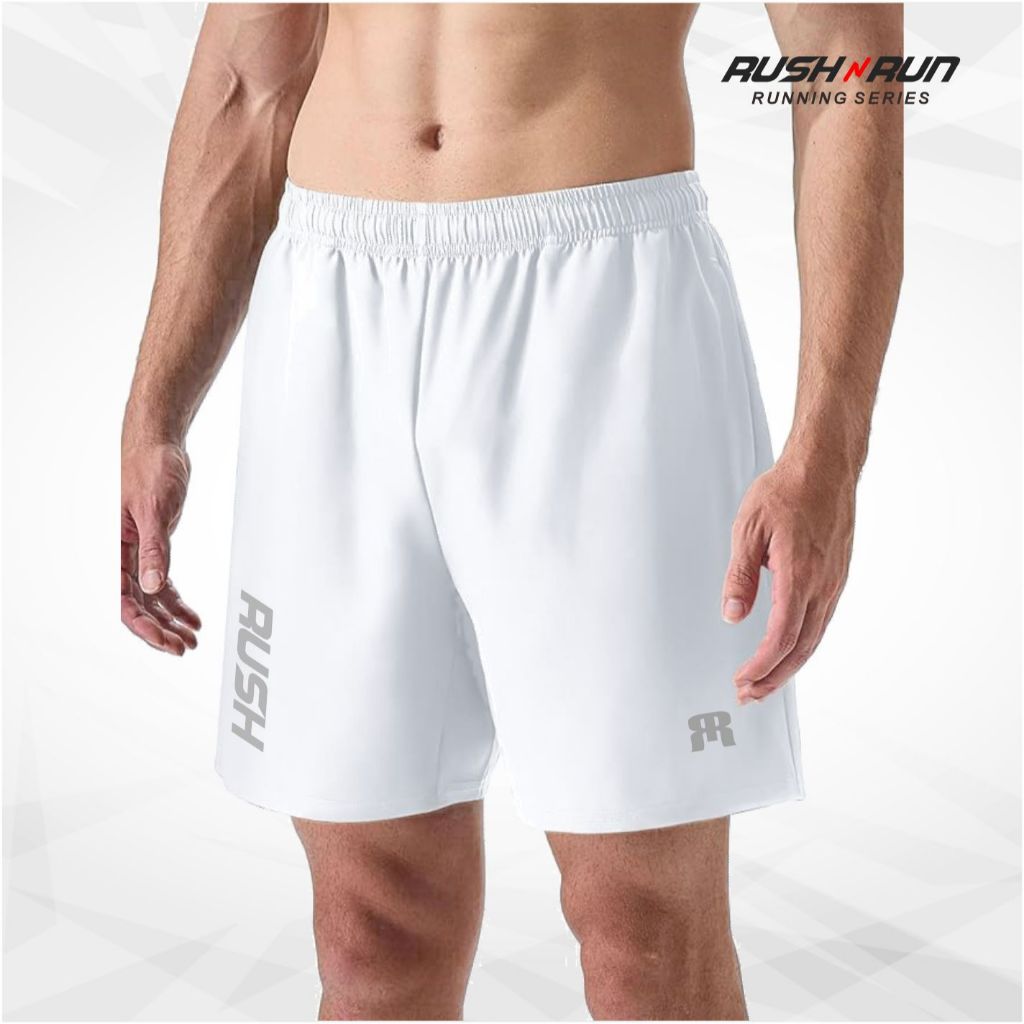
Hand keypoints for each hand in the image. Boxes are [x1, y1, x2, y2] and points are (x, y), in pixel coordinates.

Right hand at [121, 440, 200, 654]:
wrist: (160, 447)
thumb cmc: (149, 469)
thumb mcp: (154, 510)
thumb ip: (154, 549)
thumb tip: (153, 586)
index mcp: (115, 548)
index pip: (124, 600)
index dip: (144, 626)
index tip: (166, 642)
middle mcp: (125, 556)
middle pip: (138, 606)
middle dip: (160, 630)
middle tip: (184, 648)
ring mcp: (141, 553)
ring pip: (152, 598)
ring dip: (171, 620)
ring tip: (191, 639)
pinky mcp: (156, 547)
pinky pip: (164, 583)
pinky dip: (177, 602)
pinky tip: (191, 617)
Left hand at [721, 454, 854, 703]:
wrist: (825, 466)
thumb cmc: (786, 490)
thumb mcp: (748, 529)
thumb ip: (739, 576)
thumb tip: (732, 615)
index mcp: (799, 574)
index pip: (781, 636)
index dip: (761, 665)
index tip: (742, 679)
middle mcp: (822, 584)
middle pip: (801, 648)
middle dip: (774, 677)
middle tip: (750, 694)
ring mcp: (834, 581)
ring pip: (814, 638)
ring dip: (789, 665)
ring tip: (764, 682)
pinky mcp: (837, 576)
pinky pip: (822, 621)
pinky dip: (804, 645)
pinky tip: (789, 650)